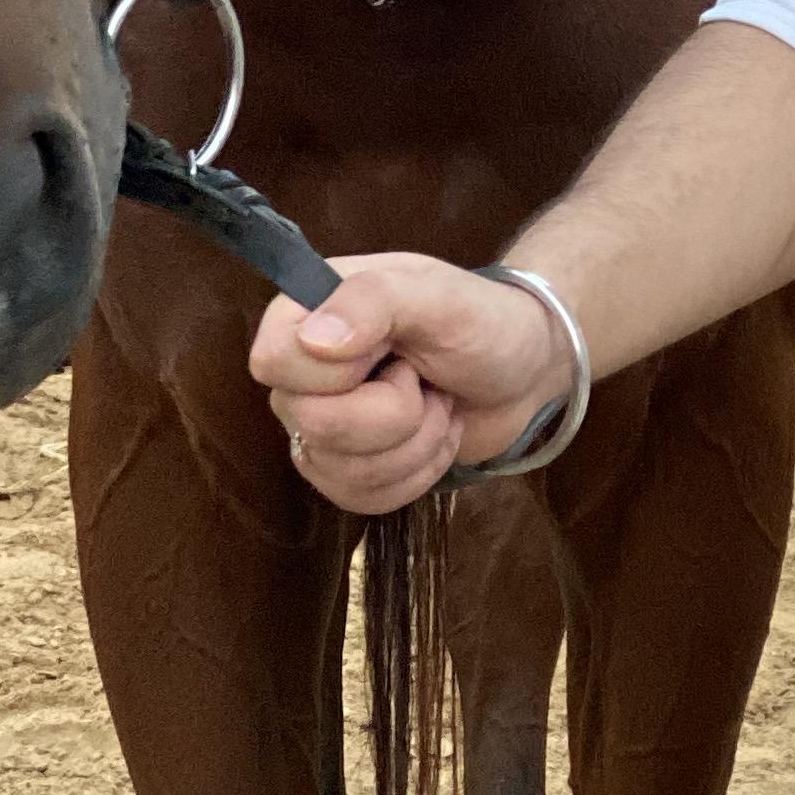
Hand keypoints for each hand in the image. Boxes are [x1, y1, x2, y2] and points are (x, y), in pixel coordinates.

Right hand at [248, 252, 574, 515]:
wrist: (522, 373)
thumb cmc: (481, 322)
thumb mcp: (438, 296)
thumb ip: (374, 301)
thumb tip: (312, 340)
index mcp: (306, 312)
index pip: (272, 362)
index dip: (336, 372)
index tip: (389, 351)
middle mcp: (302, 373)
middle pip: (312, 425)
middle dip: (396, 412)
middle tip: (424, 378)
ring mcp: (319, 426)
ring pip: (341, 471)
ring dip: (416, 443)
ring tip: (437, 402)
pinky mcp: (345, 470)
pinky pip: (361, 498)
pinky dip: (417, 473)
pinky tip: (434, 435)